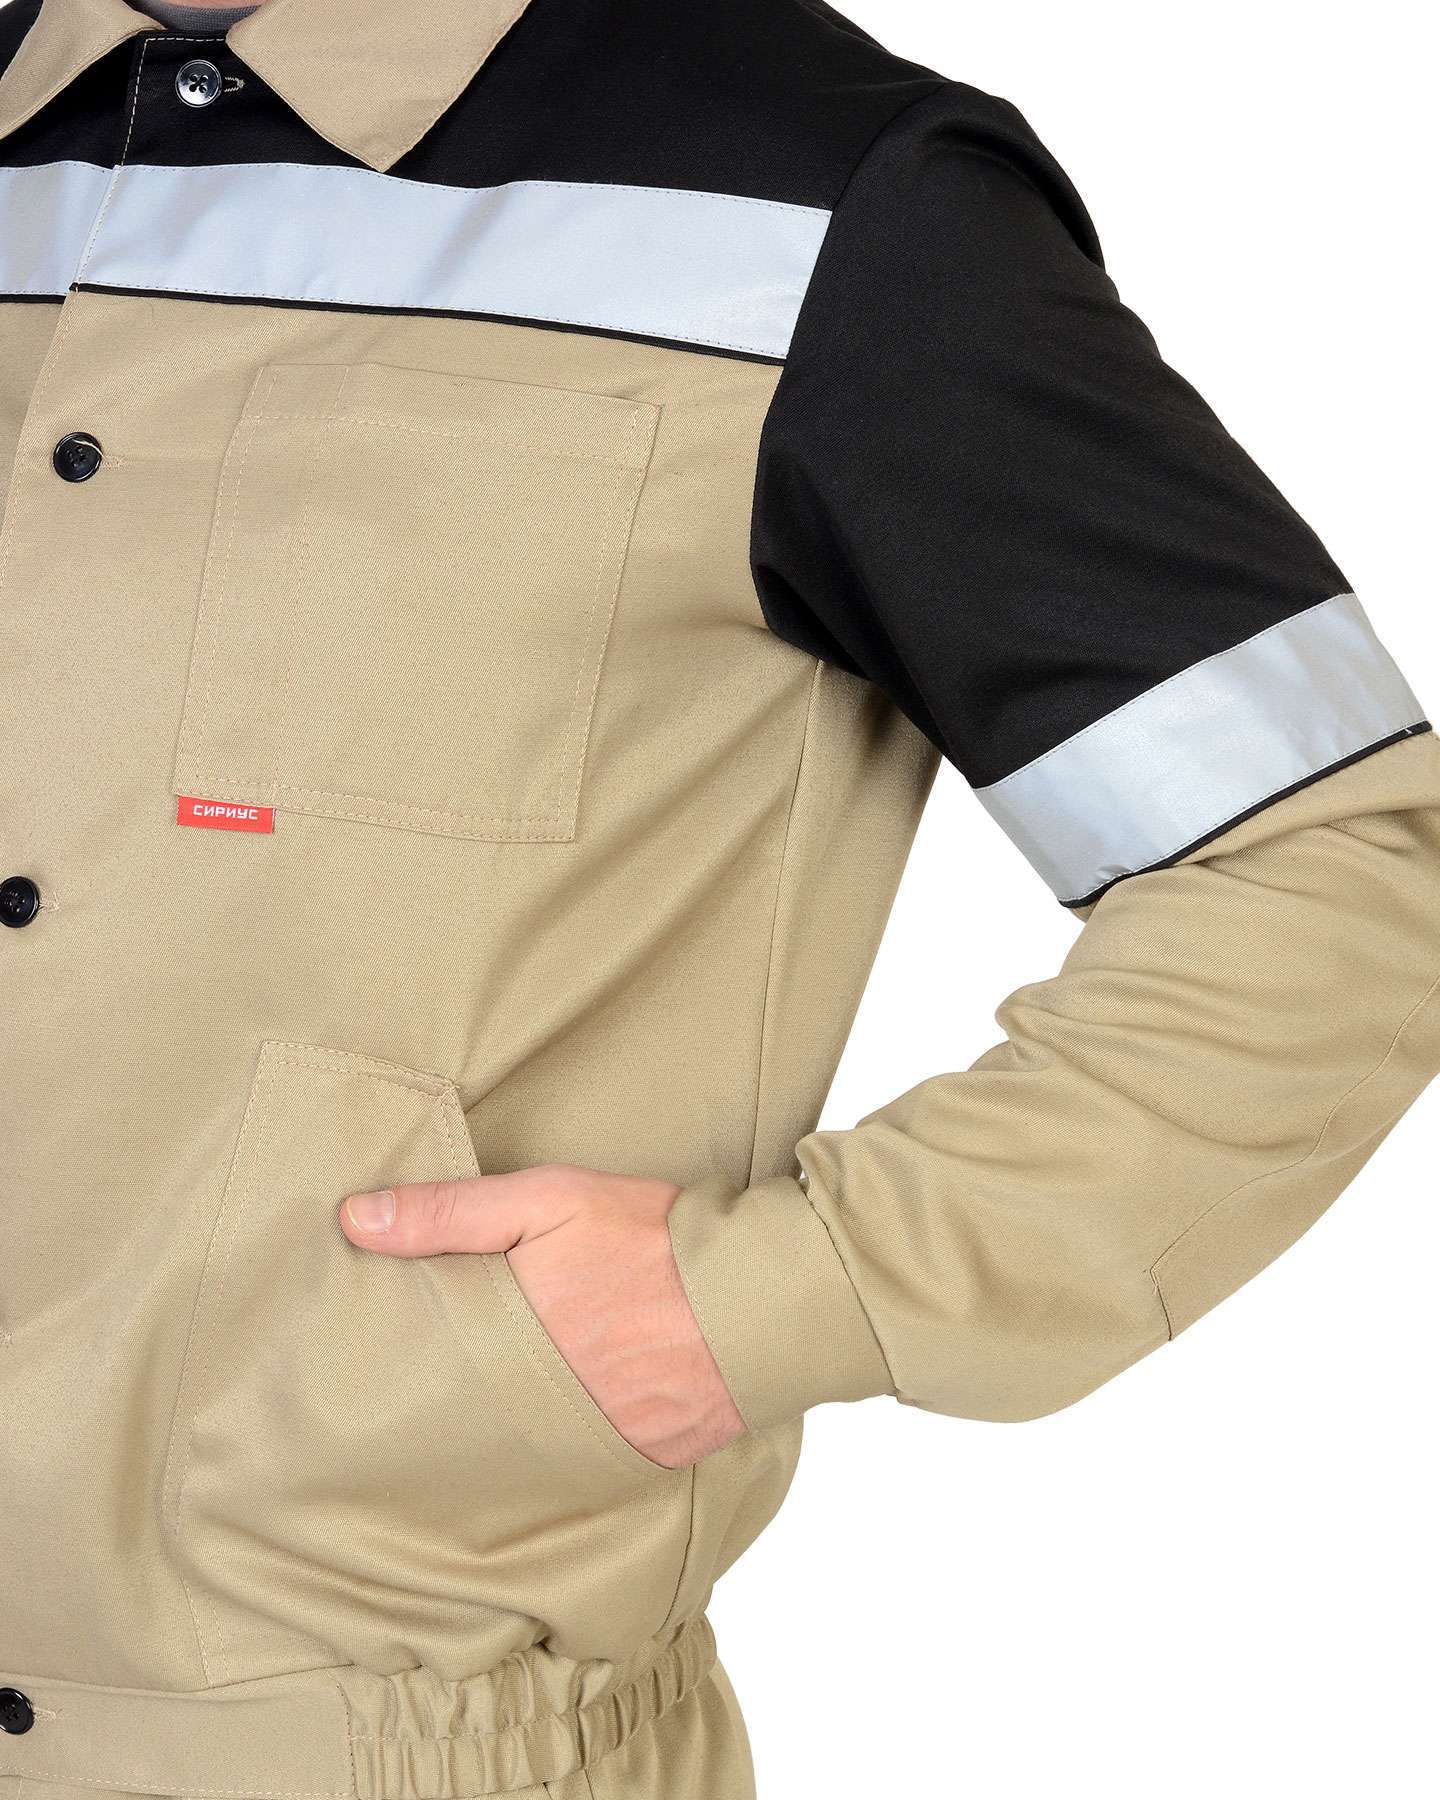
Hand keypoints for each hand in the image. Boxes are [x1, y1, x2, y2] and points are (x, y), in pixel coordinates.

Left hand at [340, 1164, 745, 1468]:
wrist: (762, 1298)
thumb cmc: (654, 1241)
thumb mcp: (550, 1201)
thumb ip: (451, 1212)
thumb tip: (352, 1219)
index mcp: (506, 1345)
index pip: (421, 1371)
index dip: (391, 1371)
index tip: (355, 1371)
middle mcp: (536, 1410)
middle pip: (459, 1424)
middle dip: (437, 1413)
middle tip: (400, 1409)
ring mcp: (587, 1447)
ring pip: (513, 1453)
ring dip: (494, 1435)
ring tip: (471, 1419)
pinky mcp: (636, 1464)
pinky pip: (574, 1469)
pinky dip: (556, 1449)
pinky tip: (547, 1429)